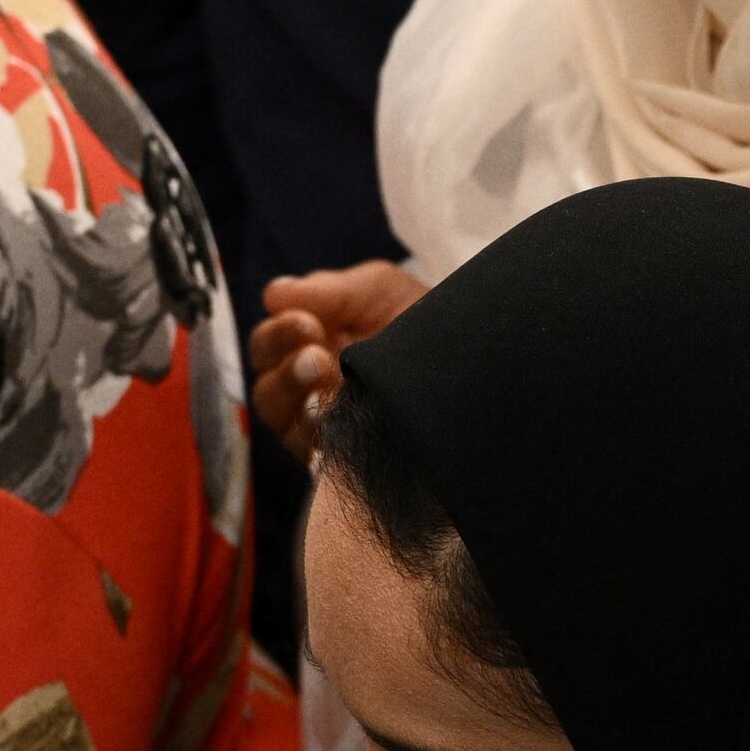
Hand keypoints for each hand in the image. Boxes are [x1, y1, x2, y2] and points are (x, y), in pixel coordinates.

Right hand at [249, 260, 429, 465]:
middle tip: (316, 351)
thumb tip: (275, 294)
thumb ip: (332, 290)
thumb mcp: (383, 292)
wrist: (482, 367)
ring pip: (285, 422)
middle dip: (283, 364)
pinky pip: (320, 455)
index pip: (269, 345)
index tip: (309, 322)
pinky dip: (324, 434)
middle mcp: (311, 392)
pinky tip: (341, 416)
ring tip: (323, 372)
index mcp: (310, 348)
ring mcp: (328, 429)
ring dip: (295, 395)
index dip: (279, 332)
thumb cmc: (426, 322)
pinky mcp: (348, 460)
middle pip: (267, 388)